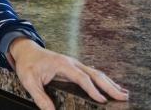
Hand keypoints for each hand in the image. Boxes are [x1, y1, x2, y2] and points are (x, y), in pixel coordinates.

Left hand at [9, 38, 128, 108]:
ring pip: (96, 73)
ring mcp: (74, 64)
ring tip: (124, 93)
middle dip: (109, 86)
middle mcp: (72, 63)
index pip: (81, 77)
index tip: (102, 100)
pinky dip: (103, 81)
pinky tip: (110, 87)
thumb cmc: (28, 64)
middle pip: (95, 74)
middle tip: (123, 96)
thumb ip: (40, 97)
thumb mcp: (29, 81)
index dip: (92, 89)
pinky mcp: (74, 68)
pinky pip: (92, 74)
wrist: (26, 50)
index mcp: (62, 64)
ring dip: (110, 83)